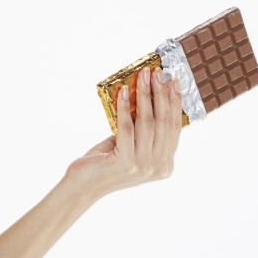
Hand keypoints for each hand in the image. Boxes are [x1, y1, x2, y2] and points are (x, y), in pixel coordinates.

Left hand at [66, 66, 183, 199]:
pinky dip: (125, 106)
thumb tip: (149, 96)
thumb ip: (143, 130)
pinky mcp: (125, 161)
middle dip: (161, 94)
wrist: (83, 185)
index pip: (174, 128)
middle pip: (163, 123)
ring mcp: (143, 166)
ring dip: (145, 95)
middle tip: (157, 73)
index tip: (173, 82)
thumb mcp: (131, 146)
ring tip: (142, 76)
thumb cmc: (105, 163)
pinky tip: (123, 91)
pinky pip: (127, 127)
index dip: (174, 103)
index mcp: (165, 165)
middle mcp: (158, 167)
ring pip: (148, 122)